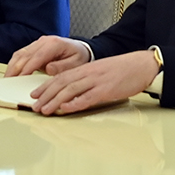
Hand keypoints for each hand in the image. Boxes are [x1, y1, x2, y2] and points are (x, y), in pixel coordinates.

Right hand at [5, 36, 90, 76]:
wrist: (80, 49)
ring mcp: (38, 43)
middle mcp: (44, 41)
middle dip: (15, 68)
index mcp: (54, 44)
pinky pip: (22, 54)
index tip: (20, 78)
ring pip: (20, 53)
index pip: (37, 56)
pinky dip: (15, 63)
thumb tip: (48, 68)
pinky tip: (12, 72)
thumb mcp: (76, 64)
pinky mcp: (34, 47)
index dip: (27, 68)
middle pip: (25, 54)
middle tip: (9, 81)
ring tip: (7, 78)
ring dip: (13, 66)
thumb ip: (62, 66)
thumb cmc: (79, 56)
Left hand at [27, 50, 158, 114]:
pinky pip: (87, 97)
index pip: (60, 76)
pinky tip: (65, 108)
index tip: (34, 94)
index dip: (45, 86)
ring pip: (70, 90)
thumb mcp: (100, 72)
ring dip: (54, 101)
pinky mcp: (106, 90)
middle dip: (45, 95)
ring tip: (44, 110)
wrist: (141, 65)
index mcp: (85, 68)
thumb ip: (85, 80)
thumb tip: (70, 93)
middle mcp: (88, 73)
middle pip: (61, 83)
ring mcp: (97, 81)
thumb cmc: (122, 70)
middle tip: (33, 106)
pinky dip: (75, 103)